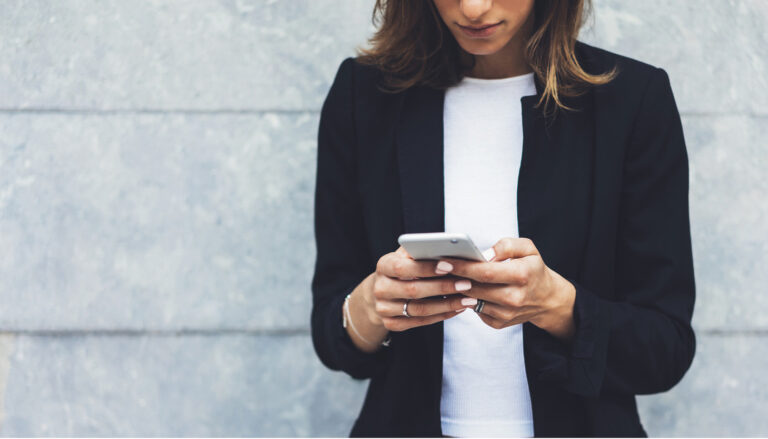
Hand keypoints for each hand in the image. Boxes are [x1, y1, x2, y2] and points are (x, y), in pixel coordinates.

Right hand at [366, 246, 478, 331]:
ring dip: (447, 304)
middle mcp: (380, 288)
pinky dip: (441, 315)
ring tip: (468, 299)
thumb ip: (421, 252)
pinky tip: (457, 308)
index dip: (426, 267)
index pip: (403, 267)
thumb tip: (448, 250)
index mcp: (383, 266)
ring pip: (419, 309)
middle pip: (413, 291)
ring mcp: (384, 309)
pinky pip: (420, 322)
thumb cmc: (403, 268)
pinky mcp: (391, 324)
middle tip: (466, 284)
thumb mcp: (406, 256)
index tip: (450, 266)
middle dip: (443, 287)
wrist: (382, 291)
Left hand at [436, 237, 576, 339]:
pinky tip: (457, 290)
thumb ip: (506, 246)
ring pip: (472, 301)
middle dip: (453, 278)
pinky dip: (464, 300)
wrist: (546, 298)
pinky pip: (475, 311)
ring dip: (455, 290)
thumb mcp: (527, 248)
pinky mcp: (499, 323)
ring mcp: (506, 314)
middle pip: (475, 288)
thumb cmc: (532, 268)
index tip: (443, 261)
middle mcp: (515, 298)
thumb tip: (484, 254)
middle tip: (434, 268)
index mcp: (522, 275)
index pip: (486, 272)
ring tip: (441, 277)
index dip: (462, 267)